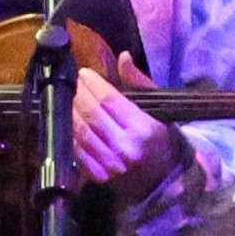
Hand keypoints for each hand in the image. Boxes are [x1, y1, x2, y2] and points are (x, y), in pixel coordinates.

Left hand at [74, 53, 179, 198]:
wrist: (163, 179)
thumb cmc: (160, 139)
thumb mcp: (157, 109)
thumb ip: (138, 82)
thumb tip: (123, 57)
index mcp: (143, 128)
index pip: (109, 100)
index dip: (93, 84)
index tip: (84, 73)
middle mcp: (126, 147)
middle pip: (91, 114)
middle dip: (79, 94)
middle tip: (77, 84)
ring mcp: (111, 164)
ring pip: (80, 131)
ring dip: (72, 111)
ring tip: (73, 99)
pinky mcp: (99, 176)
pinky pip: (77, 150)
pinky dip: (71, 133)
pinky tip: (72, 121)